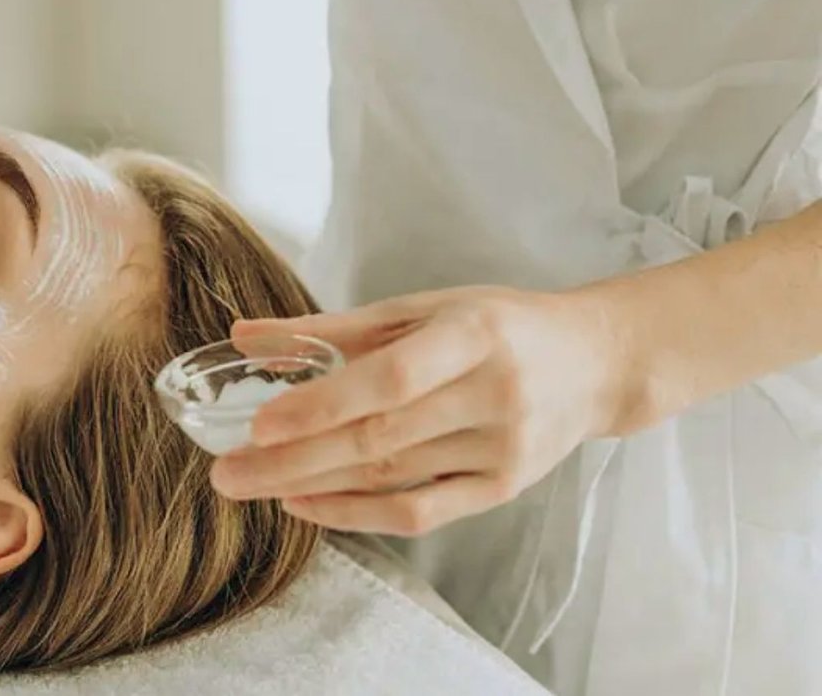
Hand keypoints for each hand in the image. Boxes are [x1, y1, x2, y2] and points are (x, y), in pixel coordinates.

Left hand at [210, 286, 635, 534]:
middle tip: (226, 474)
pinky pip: (421, 511)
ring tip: (251, 485)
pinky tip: (307, 505)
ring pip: (393, 478)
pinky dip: (358, 513)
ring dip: (314, 486)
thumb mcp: (424, 309)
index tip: (259, 423)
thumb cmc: (498, 326)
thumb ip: (333, 328)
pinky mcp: (505, 488)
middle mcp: (494, 394)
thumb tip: (243, 336)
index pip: (389, 378)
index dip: (322, 404)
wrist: (596, 363)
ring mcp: (504, 448)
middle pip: (379, 438)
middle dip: (294, 460)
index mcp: (474, 334)